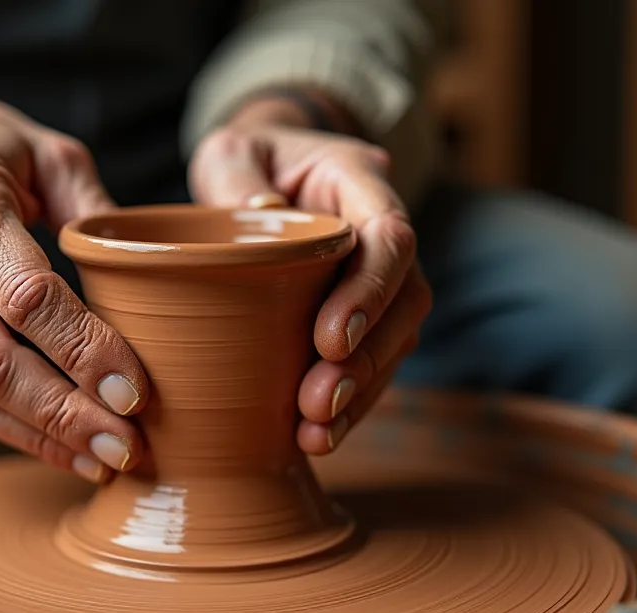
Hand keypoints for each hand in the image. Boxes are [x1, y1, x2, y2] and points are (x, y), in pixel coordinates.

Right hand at [0, 33, 147, 482]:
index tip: (136, 392)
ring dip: (42, 438)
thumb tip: (157, 280)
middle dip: (66, 415)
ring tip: (104, 461)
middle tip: (128, 447)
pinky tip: (63, 446)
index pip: (28, 297)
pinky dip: (12, 430)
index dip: (84, 351)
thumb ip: (99, 212)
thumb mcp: (46, 151)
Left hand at [189, 92, 431, 455]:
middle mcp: (384, 232)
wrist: (267, 173)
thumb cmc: (248, 159)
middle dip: (367, 358)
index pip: (390, 235)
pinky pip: (373, 364)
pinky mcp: (366, 318)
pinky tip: (316, 437)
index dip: (370, 290)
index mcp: (361, 183)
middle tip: (318, 402)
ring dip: (361, 392)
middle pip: (405, 300)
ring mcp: (381, 279)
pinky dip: (350, 404)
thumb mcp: (230, 152)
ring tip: (315, 432)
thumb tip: (262, 213)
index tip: (329, 338)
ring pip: (396, 340)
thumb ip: (237, 178)